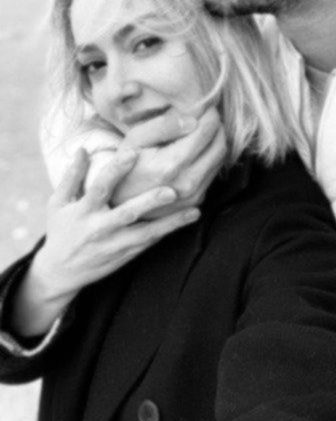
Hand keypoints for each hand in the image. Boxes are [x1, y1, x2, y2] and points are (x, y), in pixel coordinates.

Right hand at [34, 148, 200, 301]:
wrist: (61, 272)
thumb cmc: (61, 230)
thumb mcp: (57, 203)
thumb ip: (72, 176)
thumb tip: (84, 148)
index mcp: (83, 211)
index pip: (100, 188)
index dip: (115, 170)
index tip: (132, 153)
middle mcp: (100, 229)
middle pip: (127, 214)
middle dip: (149, 202)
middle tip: (171, 190)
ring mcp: (115, 244)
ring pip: (146, 234)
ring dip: (170, 223)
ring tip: (193, 211)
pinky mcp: (127, 255)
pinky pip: (150, 243)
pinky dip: (168, 231)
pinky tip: (187, 220)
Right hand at [111, 106, 225, 217]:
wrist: (119, 201)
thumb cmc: (126, 164)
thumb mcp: (136, 138)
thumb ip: (164, 126)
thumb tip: (193, 120)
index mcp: (171, 165)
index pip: (207, 131)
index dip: (209, 114)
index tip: (205, 106)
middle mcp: (187, 183)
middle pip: (220, 145)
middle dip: (216, 126)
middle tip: (206, 116)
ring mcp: (194, 195)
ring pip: (221, 159)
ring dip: (216, 141)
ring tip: (200, 131)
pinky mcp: (197, 200)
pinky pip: (214, 172)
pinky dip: (210, 156)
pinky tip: (197, 149)